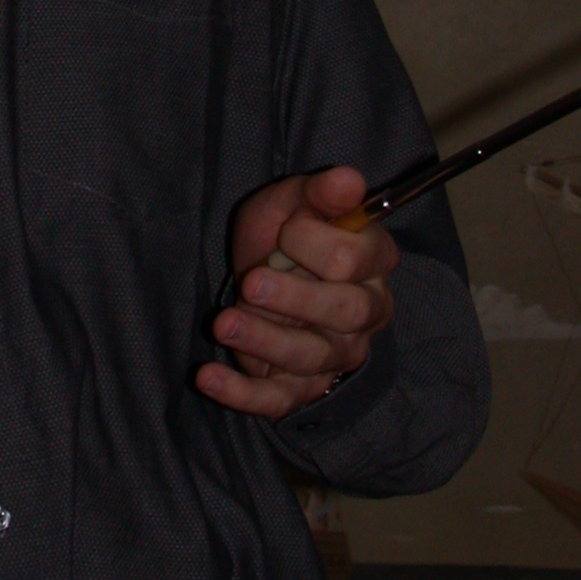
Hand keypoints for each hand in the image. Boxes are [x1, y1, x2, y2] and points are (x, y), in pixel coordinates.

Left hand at [194, 167, 396, 417]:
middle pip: (345, 313)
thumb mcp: (292, 203)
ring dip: (264, 341)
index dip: (314, 245)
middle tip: (251, 283)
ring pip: (310, 358)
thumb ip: (318, 193)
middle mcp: (365, 313)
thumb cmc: (284, 234)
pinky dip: (241, 394)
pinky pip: (277, 400)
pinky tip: (208, 377)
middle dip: (296, 299)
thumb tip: (349, 179)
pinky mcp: (299, 387)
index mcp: (373, 262)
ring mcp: (336, 355)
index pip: (352, 260)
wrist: (261, 271)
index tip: (287, 232)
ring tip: (223, 323)